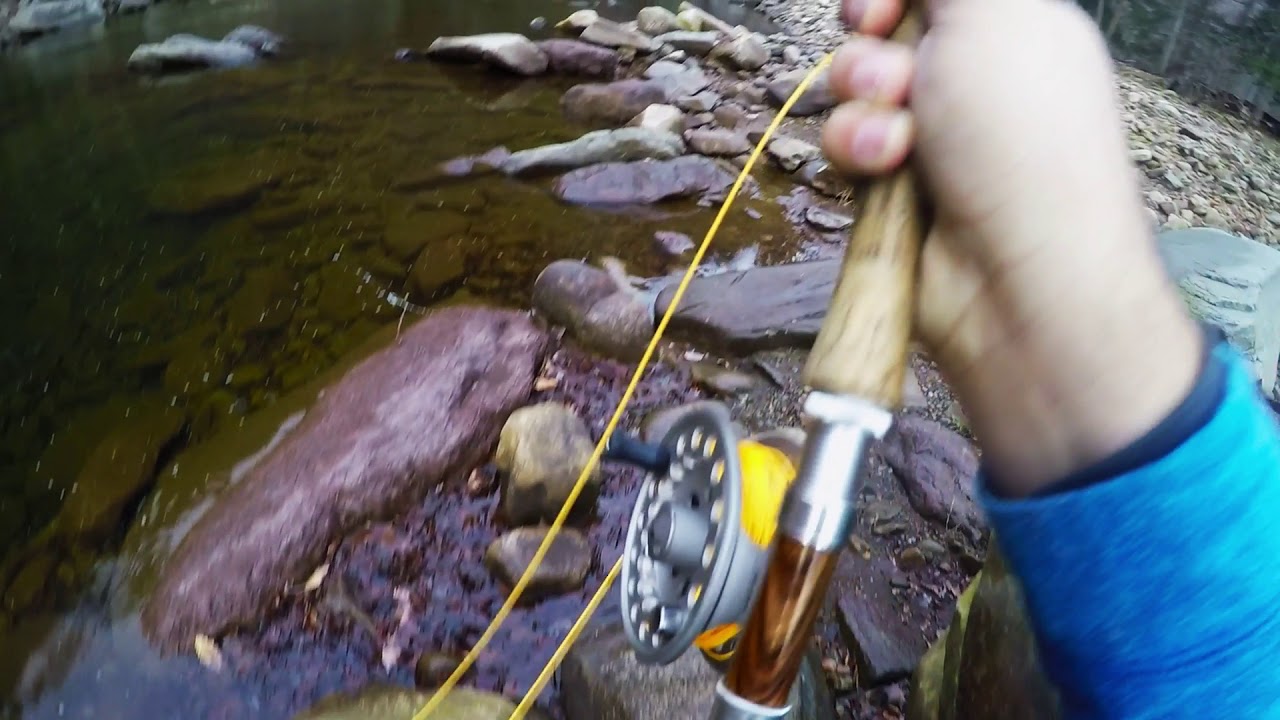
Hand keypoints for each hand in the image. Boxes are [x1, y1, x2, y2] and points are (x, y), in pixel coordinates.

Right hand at [821, 0, 1202, 493]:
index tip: (884, 9)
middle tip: (888, 68)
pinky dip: (858, 153)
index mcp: (1015, 30)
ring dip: (863, 104)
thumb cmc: (1021, 137)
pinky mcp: (894, 189)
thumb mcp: (997, 16)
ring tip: (897, 141)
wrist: (1013, 274)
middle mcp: (972, 80)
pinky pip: (846, 146)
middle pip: (882, 32)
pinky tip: (886, 172)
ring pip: (854, 91)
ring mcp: (932, 138)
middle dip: (871, 47)